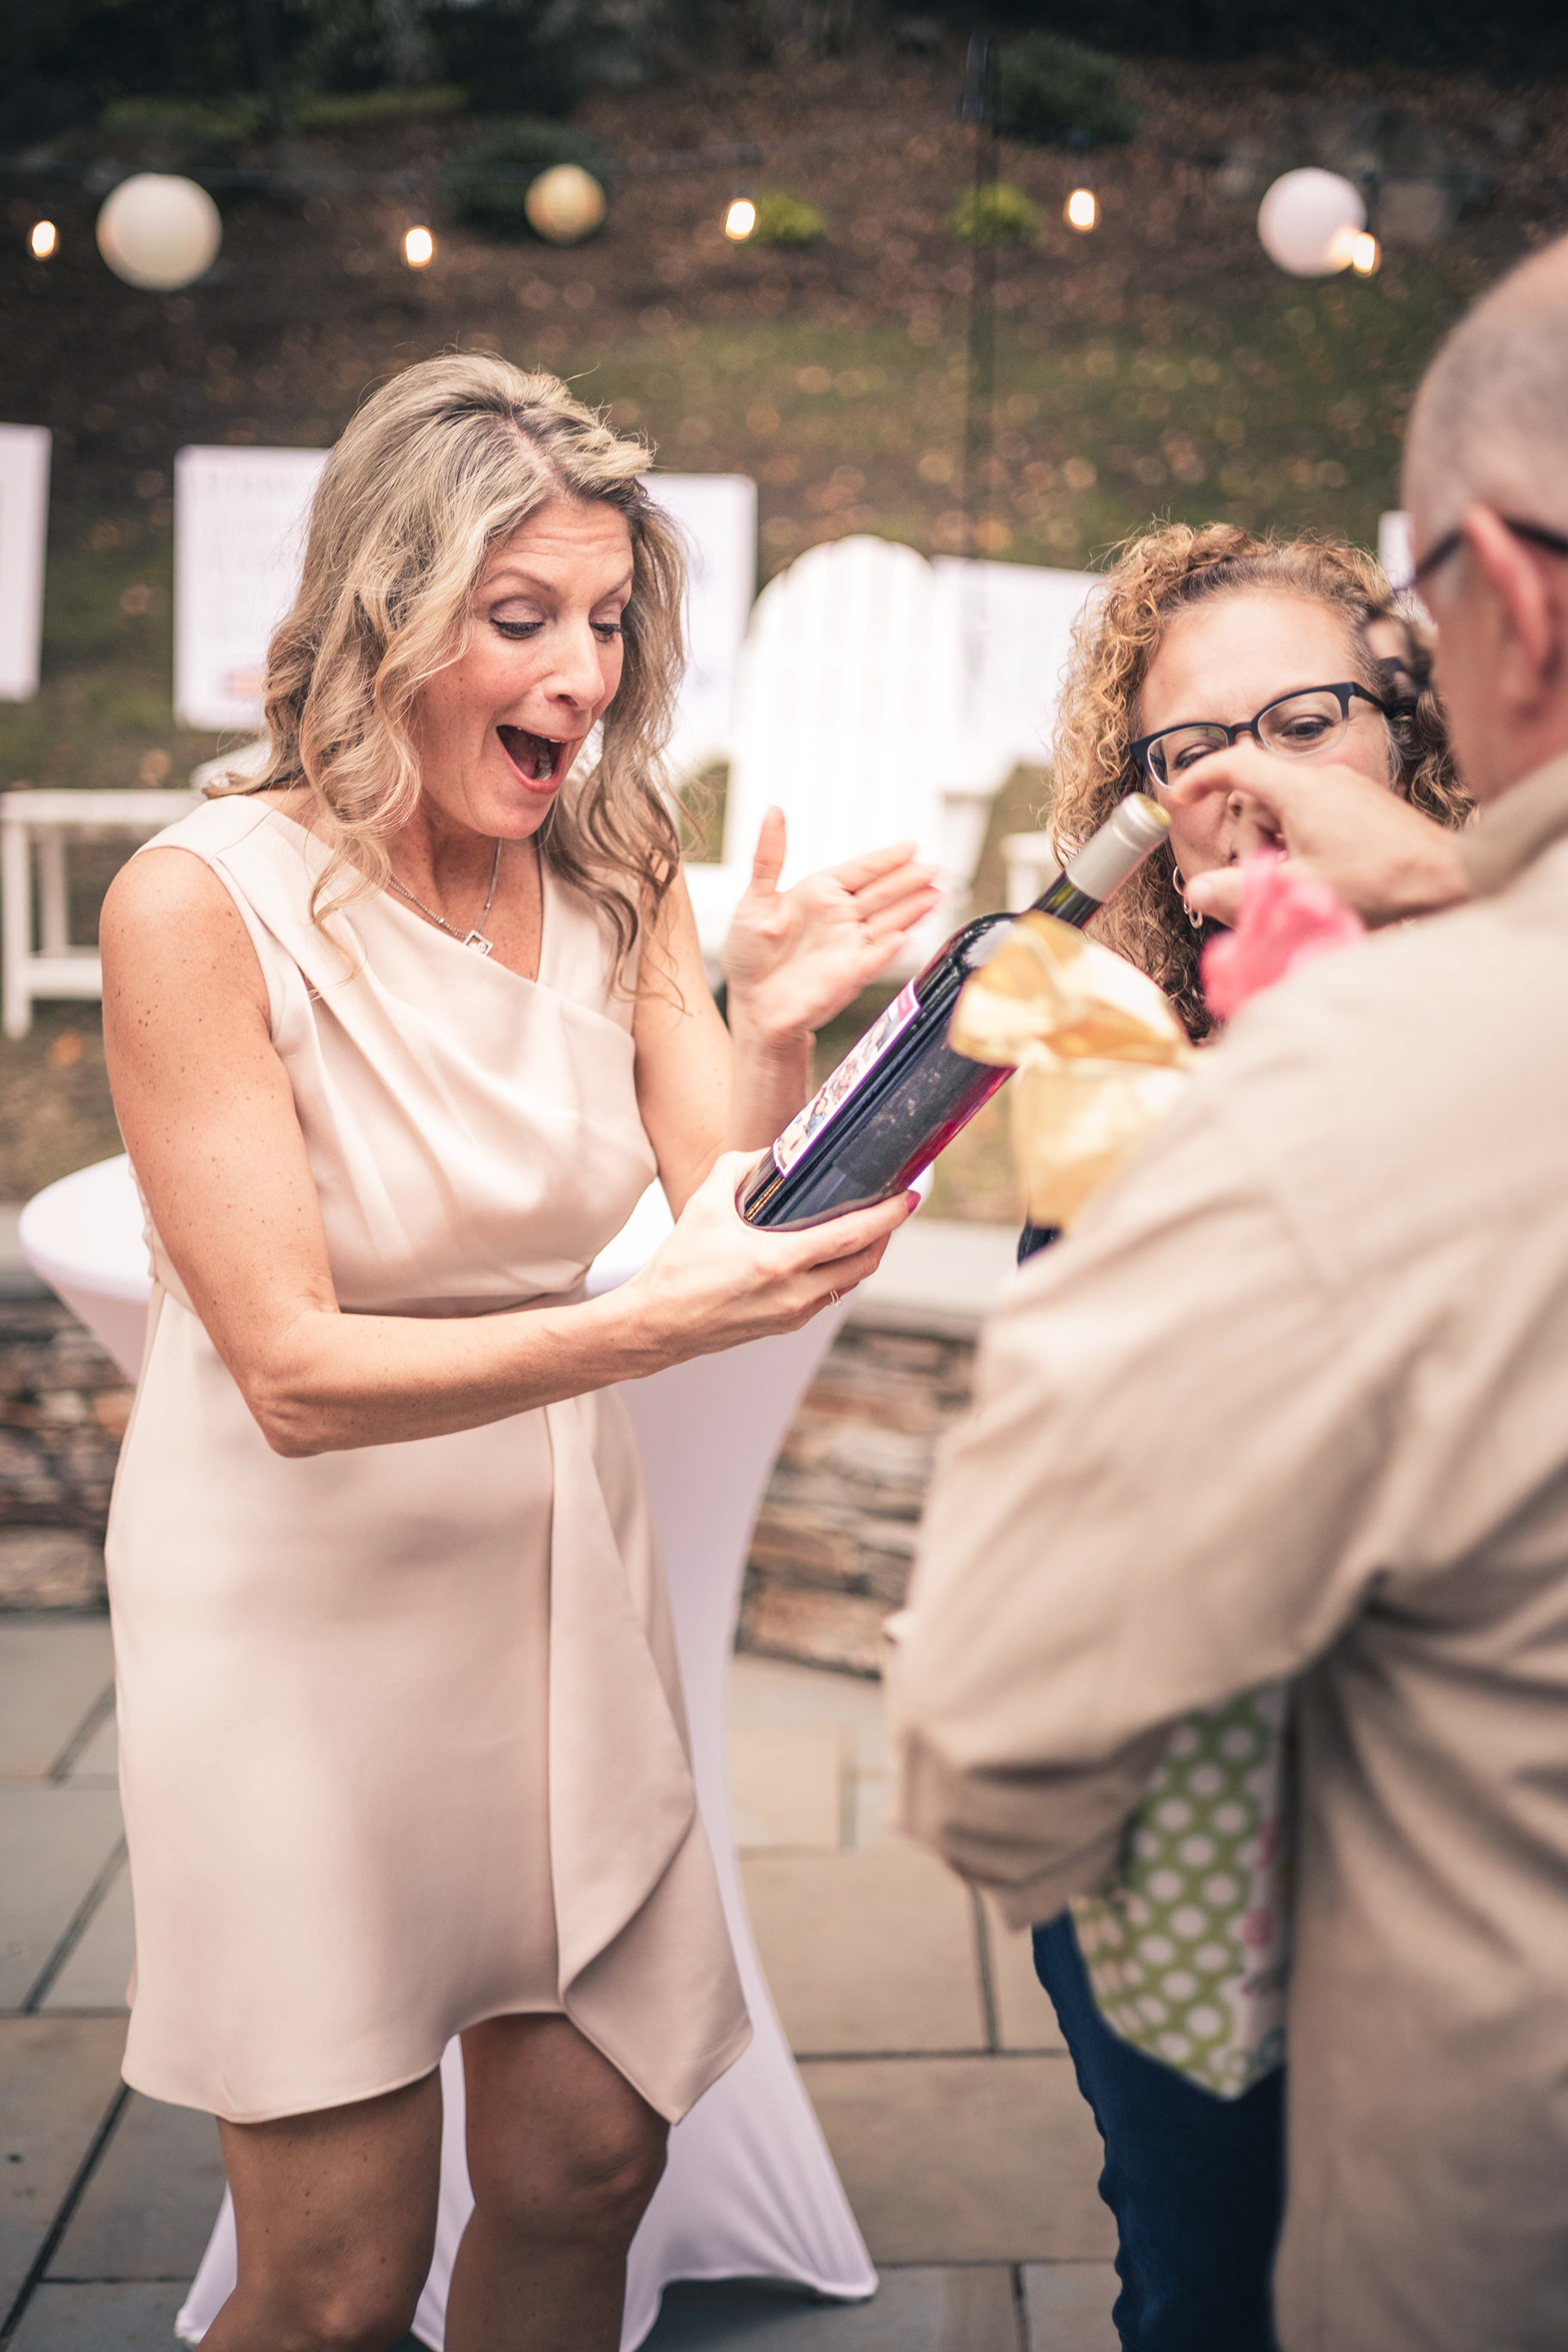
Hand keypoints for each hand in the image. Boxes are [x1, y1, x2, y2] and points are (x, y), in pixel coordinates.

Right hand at [621, 1151, 915, 1367]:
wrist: (659, 1323)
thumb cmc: (679, 1266)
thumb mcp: (704, 1204)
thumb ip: (740, 1168)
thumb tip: (771, 1153)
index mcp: (778, 1262)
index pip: (852, 1235)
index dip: (888, 1215)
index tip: (908, 1196)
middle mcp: (795, 1293)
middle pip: (864, 1263)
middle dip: (885, 1233)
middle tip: (892, 1206)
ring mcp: (794, 1313)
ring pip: (850, 1281)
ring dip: (864, 1254)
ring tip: (866, 1225)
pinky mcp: (787, 1325)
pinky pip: (828, 1294)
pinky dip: (838, 1271)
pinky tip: (830, 1252)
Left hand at [721, 808, 942, 1044]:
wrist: (751, 1003)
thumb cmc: (749, 955)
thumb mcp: (754, 899)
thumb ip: (768, 856)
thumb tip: (774, 812)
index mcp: (820, 894)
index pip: (861, 871)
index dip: (886, 860)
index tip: (911, 847)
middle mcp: (841, 917)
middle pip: (882, 893)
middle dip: (909, 881)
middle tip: (932, 868)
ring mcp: (850, 945)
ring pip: (889, 922)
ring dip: (912, 910)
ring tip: (935, 894)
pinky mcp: (851, 974)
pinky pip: (874, 958)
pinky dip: (888, 949)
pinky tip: (903, 937)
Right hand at [1181, 744, 1469, 928]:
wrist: (1447, 877)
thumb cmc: (1379, 881)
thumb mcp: (1299, 891)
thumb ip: (1239, 891)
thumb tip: (1194, 891)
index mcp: (1300, 790)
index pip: (1236, 763)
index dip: (1201, 777)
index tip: (1180, 797)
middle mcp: (1321, 779)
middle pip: (1260, 801)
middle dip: (1252, 843)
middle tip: (1266, 882)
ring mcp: (1345, 789)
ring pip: (1286, 812)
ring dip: (1280, 848)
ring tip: (1302, 883)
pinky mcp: (1362, 804)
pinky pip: (1314, 816)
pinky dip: (1303, 844)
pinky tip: (1323, 875)